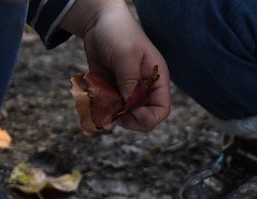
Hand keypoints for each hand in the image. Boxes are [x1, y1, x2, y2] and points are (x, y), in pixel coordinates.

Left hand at [60, 0, 170, 130]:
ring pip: (125, 115)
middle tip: (115, 113)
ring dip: (113, 114)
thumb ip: (129, 82)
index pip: (161, 109)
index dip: (150, 117)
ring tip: (103, 104)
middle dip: (130, 119)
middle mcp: (144, 88)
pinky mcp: (112, 89)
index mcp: (156, 79)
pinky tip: (95, 99)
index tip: (133, 112)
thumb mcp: (126, 56)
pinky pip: (110, 106)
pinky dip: (102, 107)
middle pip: (143, 117)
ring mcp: (127, 90)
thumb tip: (129, 106)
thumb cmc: (119, 32)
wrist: (97, 21)